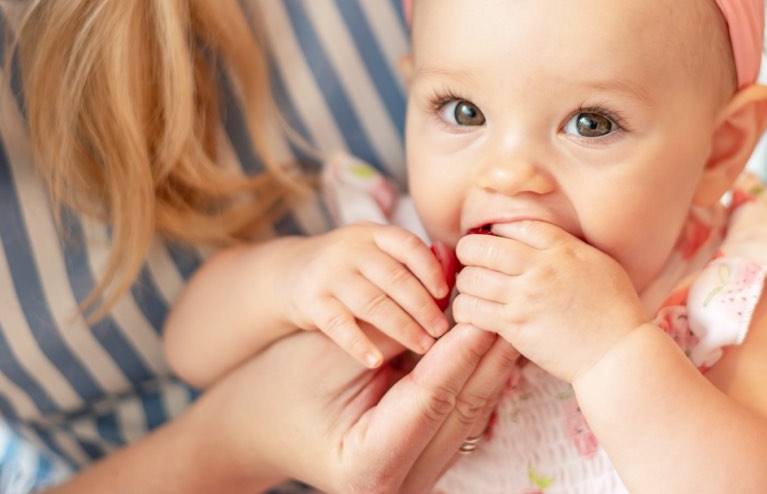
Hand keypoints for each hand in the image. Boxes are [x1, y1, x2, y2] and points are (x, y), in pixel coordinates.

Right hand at [197, 324, 519, 492]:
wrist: (258, 424)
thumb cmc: (281, 387)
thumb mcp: (332, 355)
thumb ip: (390, 330)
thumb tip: (448, 292)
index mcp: (370, 467)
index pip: (431, 398)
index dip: (460, 350)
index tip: (482, 309)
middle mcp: (402, 486)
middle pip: (462, 408)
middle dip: (485, 353)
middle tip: (506, 304)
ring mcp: (419, 479)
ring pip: (473, 412)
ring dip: (490, 362)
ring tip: (507, 315)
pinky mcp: (429, 462)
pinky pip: (465, 412)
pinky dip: (478, 374)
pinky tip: (492, 339)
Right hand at [273, 223, 450, 366]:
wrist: (290, 273)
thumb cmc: (352, 269)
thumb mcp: (379, 256)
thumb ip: (413, 264)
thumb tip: (453, 269)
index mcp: (374, 234)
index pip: (408, 245)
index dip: (431, 269)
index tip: (447, 294)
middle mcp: (351, 249)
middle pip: (394, 277)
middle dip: (422, 306)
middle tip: (443, 330)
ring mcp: (328, 274)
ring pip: (371, 302)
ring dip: (401, 327)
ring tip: (424, 347)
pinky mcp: (309, 300)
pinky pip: (338, 325)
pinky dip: (358, 344)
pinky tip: (375, 362)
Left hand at [451, 220, 645, 382]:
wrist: (617, 352)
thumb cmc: (615, 309)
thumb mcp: (598, 264)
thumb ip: (568, 248)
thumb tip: (544, 239)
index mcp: (562, 248)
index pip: (514, 225)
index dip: (498, 230)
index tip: (495, 238)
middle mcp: (540, 267)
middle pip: (483, 246)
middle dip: (469, 249)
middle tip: (470, 257)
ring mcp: (525, 297)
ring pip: (471, 277)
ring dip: (466, 280)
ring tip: (471, 285)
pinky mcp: (514, 326)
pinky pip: (473, 309)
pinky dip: (465, 307)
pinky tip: (472, 310)